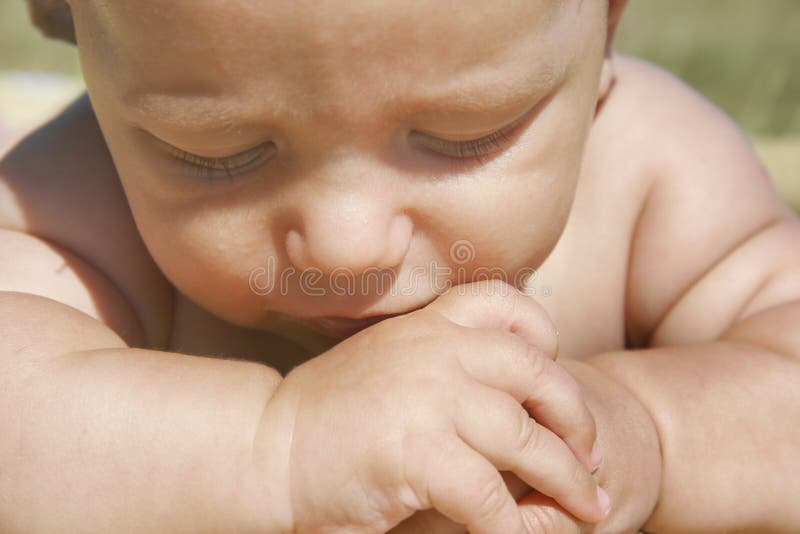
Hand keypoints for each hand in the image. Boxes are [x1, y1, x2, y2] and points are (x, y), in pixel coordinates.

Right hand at [254, 280, 608, 533]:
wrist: (263, 449)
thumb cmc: (327, 415)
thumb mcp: (390, 364)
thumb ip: (439, 360)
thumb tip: (501, 393)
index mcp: (427, 325)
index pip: (506, 304)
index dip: (544, 337)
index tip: (555, 373)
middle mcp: (433, 349)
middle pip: (536, 373)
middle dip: (576, 418)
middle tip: (592, 457)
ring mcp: (426, 397)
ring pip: (526, 438)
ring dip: (565, 481)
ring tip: (588, 508)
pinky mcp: (415, 451)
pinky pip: (489, 496)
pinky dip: (511, 527)